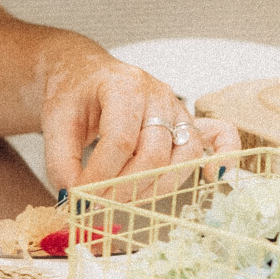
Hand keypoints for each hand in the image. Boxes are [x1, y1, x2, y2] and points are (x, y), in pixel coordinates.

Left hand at [39, 50, 238, 191]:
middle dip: (126, 187)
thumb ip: (61, 160)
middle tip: (99, 205)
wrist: (85, 73)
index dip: (101, 175)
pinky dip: (224, 156)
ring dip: (157, 187)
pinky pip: (220, 136)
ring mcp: (177, 107)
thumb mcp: (55, 121)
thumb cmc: (74, 93)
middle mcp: (157, 95)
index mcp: (123, 87)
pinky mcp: (187, 121)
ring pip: (184, 155)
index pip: (120, 141)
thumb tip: (73, 197)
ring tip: (126, 201)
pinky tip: (213, 176)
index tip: (82, 197)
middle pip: (154, 153)